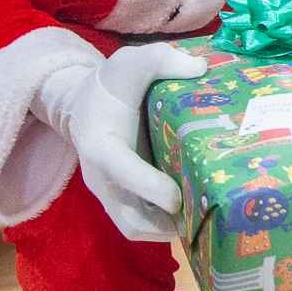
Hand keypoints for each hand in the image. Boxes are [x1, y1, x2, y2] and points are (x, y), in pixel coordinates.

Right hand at [33, 43, 206, 241]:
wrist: (86, 103)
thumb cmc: (113, 83)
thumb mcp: (132, 62)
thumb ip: (161, 59)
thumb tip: (201, 68)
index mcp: (100, 143)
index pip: (120, 170)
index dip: (147, 187)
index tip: (176, 198)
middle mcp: (100, 177)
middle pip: (128, 217)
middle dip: (163, 223)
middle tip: (202, 218)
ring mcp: (109, 192)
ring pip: (134, 227)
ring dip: (167, 230)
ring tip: (204, 223)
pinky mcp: (121, 199)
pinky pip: (139, 224)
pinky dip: (164, 226)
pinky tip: (194, 218)